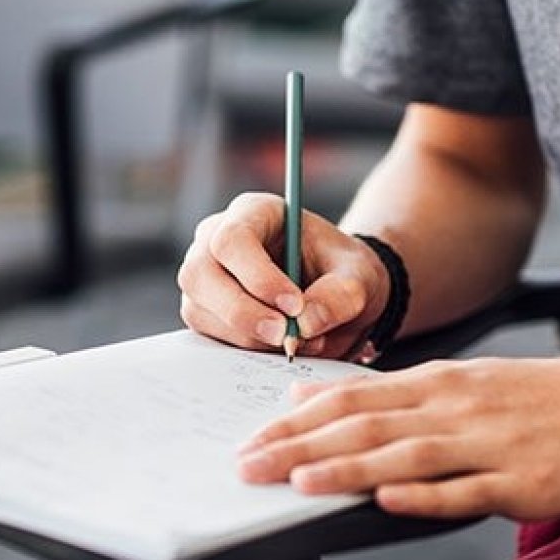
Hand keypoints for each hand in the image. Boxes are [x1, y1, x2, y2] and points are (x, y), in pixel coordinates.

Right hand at [177, 192, 389, 358]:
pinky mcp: (204, 310)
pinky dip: (242, 347)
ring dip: (246, 335)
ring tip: (294, 340)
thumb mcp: (360, 276)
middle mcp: (217, 238)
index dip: (258, 276)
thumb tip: (305, 324)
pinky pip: (208, 334)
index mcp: (254, 212)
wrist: (338, 293)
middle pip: (200, 274)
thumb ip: (340, 296)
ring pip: (199, 309)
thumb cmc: (344, 272)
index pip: (233, 239)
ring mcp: (205, 276)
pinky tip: (276, 345)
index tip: (294, 305)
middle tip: (285, 337)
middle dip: (243, 312)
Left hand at [236, 344, 559, 519]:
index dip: (297, 419)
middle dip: (301, 447)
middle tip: (250, 466)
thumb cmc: (540, 395)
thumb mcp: (461, 378)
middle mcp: (456, 407)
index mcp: (439, 381)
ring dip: (349, 468)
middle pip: (366, 425)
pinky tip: (388, 500)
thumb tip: (311, 393)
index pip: (352, 397)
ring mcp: (489, 444)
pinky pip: (465, 490)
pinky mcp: (521, 481)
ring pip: (406, 455)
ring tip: (299, 482)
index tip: (252, 438)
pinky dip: (424, 495)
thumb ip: (389, 391)